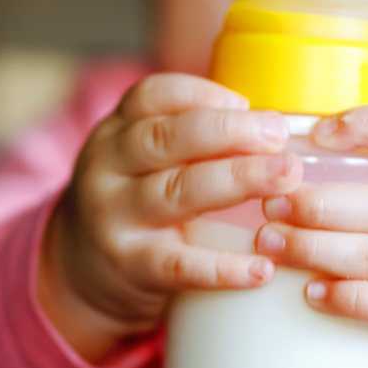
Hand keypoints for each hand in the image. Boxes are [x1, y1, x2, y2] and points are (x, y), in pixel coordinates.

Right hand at [39, 73, 302, 362]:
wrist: (81, 273)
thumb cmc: (138, 203)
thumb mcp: (146, 159)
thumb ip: (194, 138)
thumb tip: (279, 122)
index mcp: (119, 130)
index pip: (152, 96)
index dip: (202, 94)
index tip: (247, 102)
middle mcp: (109, 167)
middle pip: (166, 138)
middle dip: (229, 132)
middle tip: (279, 135)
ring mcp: (115, 218)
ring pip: (176, 192)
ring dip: (236, 181)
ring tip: (286, 178)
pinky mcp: (130, 267)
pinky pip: (179, 265)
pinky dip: (222, 267)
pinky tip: (263, 267)